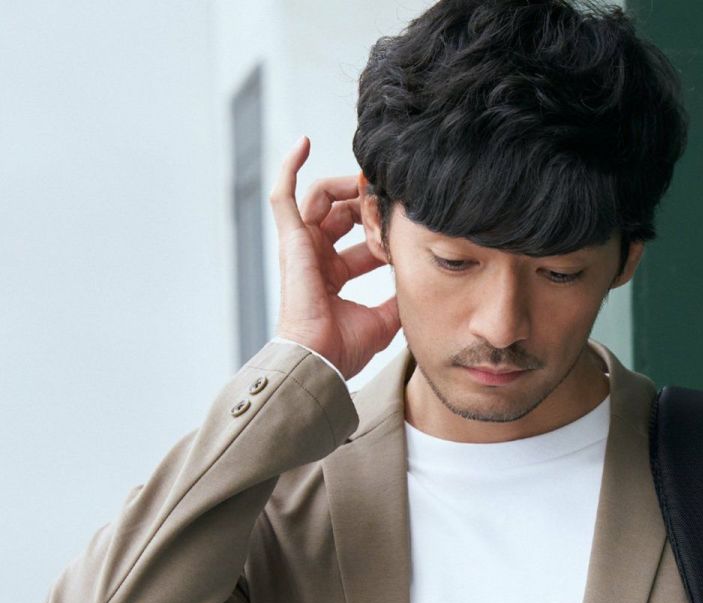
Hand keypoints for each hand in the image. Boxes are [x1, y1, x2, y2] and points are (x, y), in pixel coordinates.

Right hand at [269, 135, 400, 380]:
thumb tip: (419, 284)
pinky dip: (289, 166)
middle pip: (341, 214)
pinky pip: (283, 194)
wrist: (321, 360)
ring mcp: (300, 247)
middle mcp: (314, 257)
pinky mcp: (290, 240)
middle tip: (388, 194)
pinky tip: (304, 142)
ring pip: (321, 198)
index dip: (378, 228)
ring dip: (346, 186)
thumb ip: (397, 299)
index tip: (400, 219)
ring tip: (368, 180)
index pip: (357, 241)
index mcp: (331, 276)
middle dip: (365, 202)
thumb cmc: (343, 348)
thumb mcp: (383, 320)